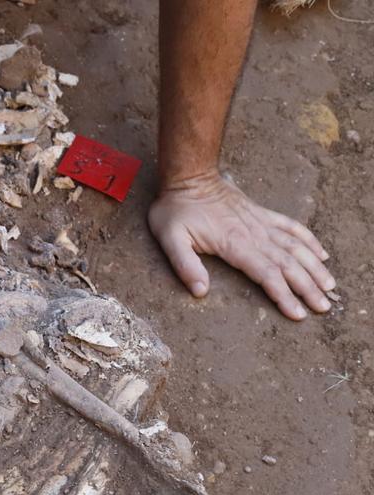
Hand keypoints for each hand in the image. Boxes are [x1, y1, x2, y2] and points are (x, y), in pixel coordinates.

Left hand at [148, 172, 334, 319]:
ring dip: (314, 267)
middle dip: (308, 287)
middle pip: (288, 264)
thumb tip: (199, 291)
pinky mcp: (262, 214)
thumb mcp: (169, 238)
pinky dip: (309, 240)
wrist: (188, 177)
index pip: (267, 274)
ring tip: (330, 286)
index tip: (298, 313)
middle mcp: (254, 234)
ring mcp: (261, 223)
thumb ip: (184, 265)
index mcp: (234, 244)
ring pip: (296, 247)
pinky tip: (321, 254)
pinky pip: (292, 227)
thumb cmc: (176, 209)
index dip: (284, 295)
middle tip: (324, 307)